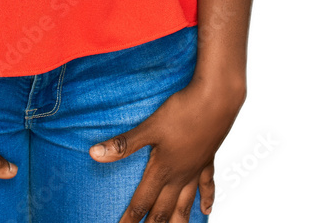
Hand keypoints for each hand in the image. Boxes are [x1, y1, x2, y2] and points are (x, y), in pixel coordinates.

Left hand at [89, 75, 245, 219]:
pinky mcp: (208, 160)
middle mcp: (180, 175)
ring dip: (178, 221)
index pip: (142, 201)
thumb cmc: (182, 112)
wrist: (216, 100)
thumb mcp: (149, 127)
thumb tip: (95, 154)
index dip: (131, 218)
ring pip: (186, 204)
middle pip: (164, 210)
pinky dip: (207, 200)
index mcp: (163, 169)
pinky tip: (206, 210)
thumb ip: (123, 144)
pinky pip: (207, 186)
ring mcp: (195, 169)